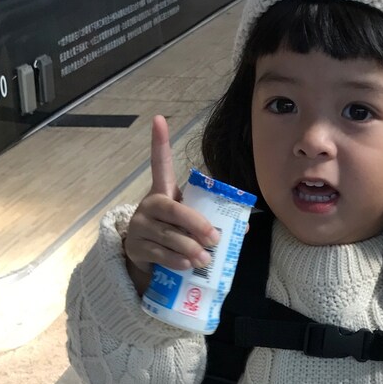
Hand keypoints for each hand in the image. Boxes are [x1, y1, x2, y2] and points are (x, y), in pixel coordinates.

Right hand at [122, 116, 218, 292]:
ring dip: (189, 248)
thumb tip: (246, 225)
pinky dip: (177, 260)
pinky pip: (160, 253)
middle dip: (196, 224)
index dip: (159, 143)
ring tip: (205, 259)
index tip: (159, 119)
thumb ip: (211, 219)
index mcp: (163, 192)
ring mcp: (140, 226)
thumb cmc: (174, 234)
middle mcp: (149, 205)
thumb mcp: (189, 223)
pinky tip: (188, 264)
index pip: (159, 164)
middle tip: (214, 238)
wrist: (146, 258)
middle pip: (174, 210)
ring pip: (168, 235)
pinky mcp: (136, 247)